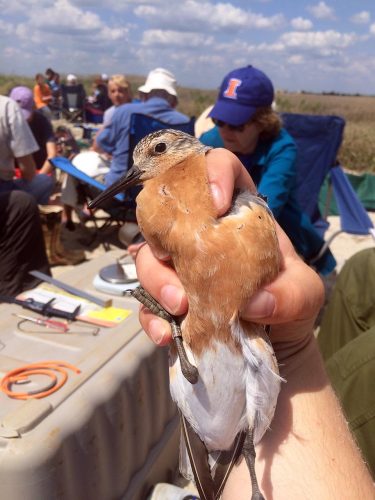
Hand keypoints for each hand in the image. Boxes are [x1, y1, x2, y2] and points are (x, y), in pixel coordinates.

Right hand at [135, 148, 323, 361]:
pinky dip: (151, 317)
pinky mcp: (170, 298)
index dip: (213, 172)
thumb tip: (253, 301)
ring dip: (156, 282)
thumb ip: (291, 294)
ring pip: (149, 258)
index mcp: (239, 214)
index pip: (220, 168)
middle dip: (166, 243)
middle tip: (187, 278)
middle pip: (169, 214)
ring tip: (179, 309)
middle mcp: (203, 233)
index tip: (216, 206)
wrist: (277, 342)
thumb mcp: (304, 294)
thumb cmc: (289, 303)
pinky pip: (147, 301)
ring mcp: (182, 265)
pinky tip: (165, 334)